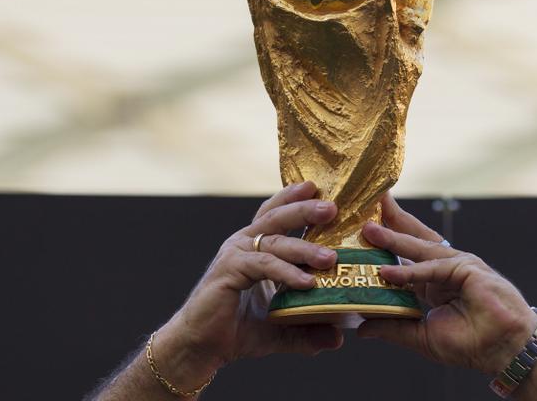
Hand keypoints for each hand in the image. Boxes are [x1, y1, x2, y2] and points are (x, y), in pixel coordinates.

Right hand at [153, 182, 343, 389]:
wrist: (198, 348)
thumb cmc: (235, 331)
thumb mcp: (280, 329)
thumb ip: (307, 330)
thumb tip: (338, 338)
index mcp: (254, 247)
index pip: (276, 215)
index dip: (295, 199)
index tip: (320, 188)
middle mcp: (244, 244)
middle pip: (277, 217)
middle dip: (305, 209)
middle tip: (332, 208)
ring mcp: (235, 255)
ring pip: (274, 240)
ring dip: (305, 248)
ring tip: (330, 258)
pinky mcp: (228, 270)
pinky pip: (264, 265)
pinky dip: (286, 272)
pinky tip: (307, 283)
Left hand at [357, 194, 536, 374]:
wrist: (505, 351)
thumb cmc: (471, 344)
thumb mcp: (421, 336)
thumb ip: (393, 328)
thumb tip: (362, 328)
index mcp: (433, 282)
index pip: (405, 255)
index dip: (387, 240)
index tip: (365, 226)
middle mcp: (443, 269)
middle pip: (412, 239)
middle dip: (390, 221)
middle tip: (367, 206)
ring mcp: (457, 265)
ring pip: (419, 248)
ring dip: (393, 238)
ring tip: (369, 230)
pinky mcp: (468, 268)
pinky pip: (433, 269)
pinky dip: (410, 271)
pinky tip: (389, 272)